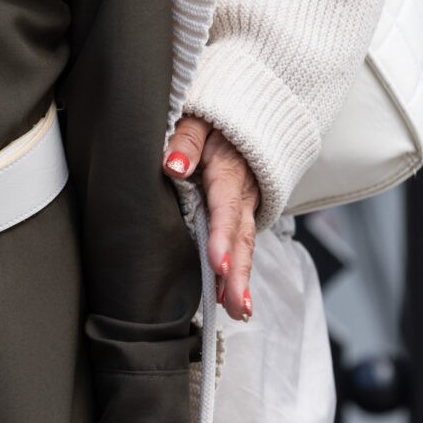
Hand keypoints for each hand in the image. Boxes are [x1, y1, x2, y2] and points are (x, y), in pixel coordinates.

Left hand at [163, 115, 259, 321]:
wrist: (249, 111)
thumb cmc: (215, 117)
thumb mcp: (198, 118)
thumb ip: (185, 140)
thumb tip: (173, 165)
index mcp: (230, 170)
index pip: (225, 208)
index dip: (221, 237)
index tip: (215, 263)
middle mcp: (244, 192)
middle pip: (242, 236)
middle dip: (238, 273)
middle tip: (236, 307)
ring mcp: (248, 203)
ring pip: (246, 244)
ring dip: (241, 278)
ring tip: (239, 311)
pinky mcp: (245, 211)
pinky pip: (243, 242)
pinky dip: (239, 270)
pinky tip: (232, 297)